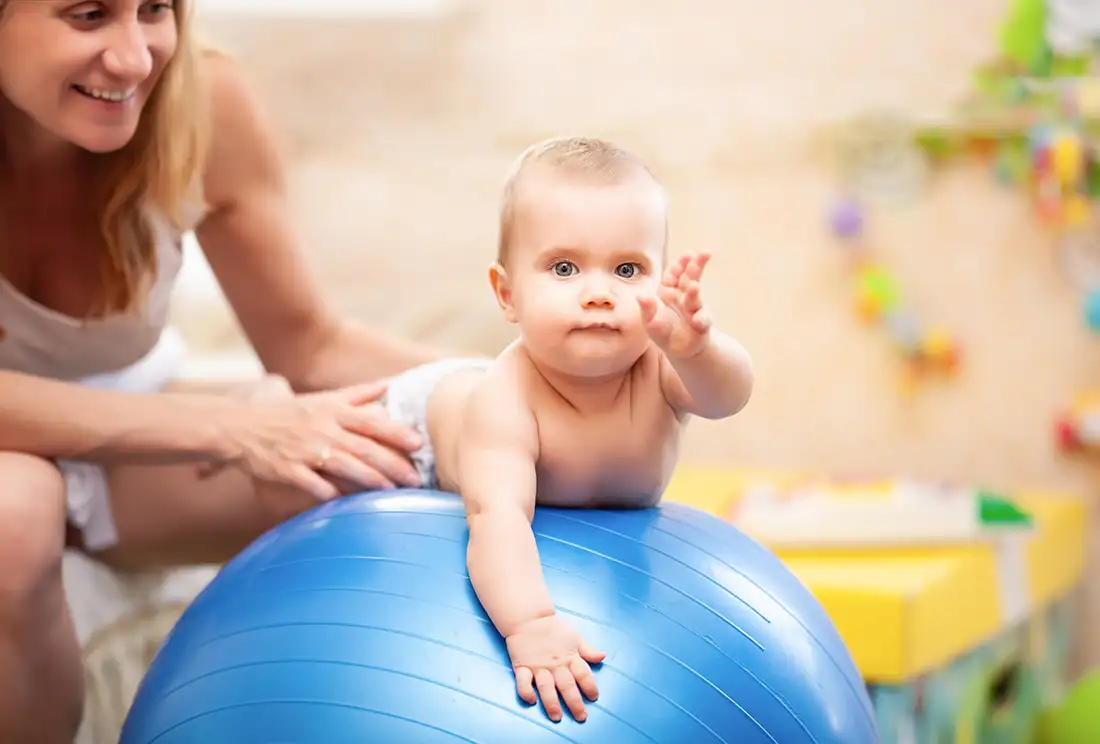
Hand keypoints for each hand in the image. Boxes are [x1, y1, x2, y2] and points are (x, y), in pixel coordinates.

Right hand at [203, 378, 423, 500]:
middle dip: (393, 464)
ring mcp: (305, 450)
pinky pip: (314, 484)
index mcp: (333, 411)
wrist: (240, 426)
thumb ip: (356, 395)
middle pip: (364, 448)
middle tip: (415, 479)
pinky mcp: (288, 470)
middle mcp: (323, 429)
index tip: (418, 443)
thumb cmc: (287, 413)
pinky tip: (347, 503)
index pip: (371, 422)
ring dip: (371, 480)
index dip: (396, 433)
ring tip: (392, 491)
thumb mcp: (322, 399)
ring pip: (345, 466)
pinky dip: (331, 493)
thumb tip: (387, 386)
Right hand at [505, 614, 605, 722]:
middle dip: (575, 703)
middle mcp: (555, 663)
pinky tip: (532, 701)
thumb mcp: (574, 636)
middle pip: (567, 685)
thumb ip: (588, 650)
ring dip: (552, 703)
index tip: (594, 698)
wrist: (528, 617)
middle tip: (581, 717)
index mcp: (569, 656)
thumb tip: (603, 656)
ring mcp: (538, 666)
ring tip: (557, 717)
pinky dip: (526, 692)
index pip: (583, 673)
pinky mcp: (522, 666)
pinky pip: (523, 682)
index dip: (590, 686)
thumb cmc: (553, 627)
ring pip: (546, 687)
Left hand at [638, 252, 713, 358]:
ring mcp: (695, 309)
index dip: (679, 265)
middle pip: (690, 278)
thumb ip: (647, 309)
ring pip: (696, 298)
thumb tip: (640, 296)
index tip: (687, 255)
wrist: (681, 350)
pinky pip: (703, 320)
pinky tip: (698, 320)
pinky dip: (702, 319)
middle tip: (703, 254)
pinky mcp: (702, 324)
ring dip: (694, 293)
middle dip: (696, 266)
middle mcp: (684, 297)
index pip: (673, 275)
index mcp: (669, 292)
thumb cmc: (664, 332)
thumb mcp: (650, 322)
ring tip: (694, 287)